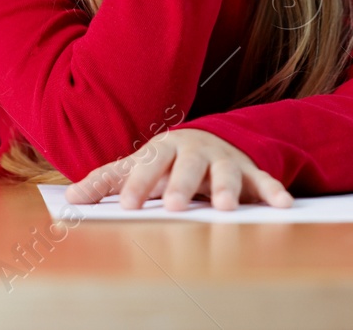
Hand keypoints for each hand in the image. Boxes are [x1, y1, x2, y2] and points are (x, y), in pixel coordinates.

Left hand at [62, 128, 293, 210]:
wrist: (208, 142)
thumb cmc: (165, 160)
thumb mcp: (136, 166)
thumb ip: (106, 181)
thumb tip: (70, 197)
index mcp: (165, 148)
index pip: (149, 163)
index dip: (138, 183)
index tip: (128, 205)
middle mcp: (196, 151)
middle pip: (188, 166)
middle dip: (181, 185)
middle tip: (174, 206)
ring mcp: (225, 159)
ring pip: (227, 171)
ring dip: (226, 188)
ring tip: (224, 209)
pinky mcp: (249, 171)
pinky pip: (263, 180)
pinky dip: (273, 191)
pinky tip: (283, 206)